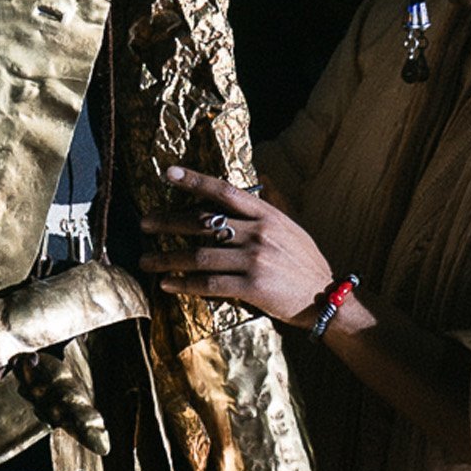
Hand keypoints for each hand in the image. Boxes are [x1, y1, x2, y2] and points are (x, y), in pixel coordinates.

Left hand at [147, 170, 351, 330]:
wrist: (326, 297)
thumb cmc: (305, 262)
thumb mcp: (290, 227)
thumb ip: (268, 208)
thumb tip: (254, 184)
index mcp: (267, 214)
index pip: (224, 191)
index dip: (194, 180)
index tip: (167, 173)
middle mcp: (259, 233)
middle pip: (202, 221)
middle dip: (168, 221)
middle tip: (144, 223)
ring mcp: (254, 260)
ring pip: (199, 255)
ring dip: (167, 257)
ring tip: (146, 260)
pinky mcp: (251, 287)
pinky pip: (209, 283)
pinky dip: (184, 284)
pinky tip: (167, 284)